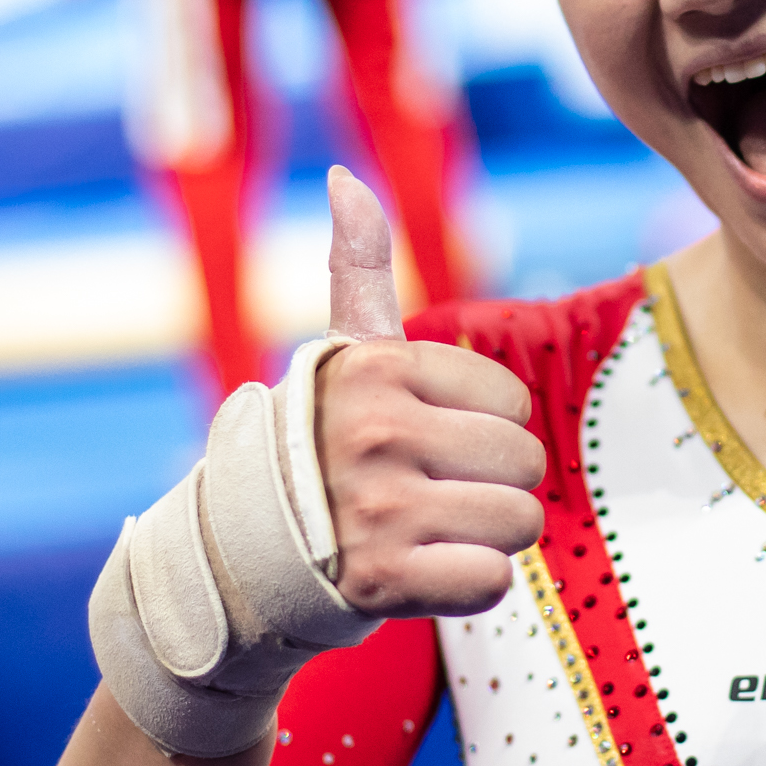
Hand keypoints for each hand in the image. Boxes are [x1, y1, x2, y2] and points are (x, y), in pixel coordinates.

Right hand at [310, 166, 543, 612]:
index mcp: (376, 369)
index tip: (422, 443)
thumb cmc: (315, 450)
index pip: (511, 402)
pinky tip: (421, 575)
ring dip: (482, 539)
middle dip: (490, 487)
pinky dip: (468, 587)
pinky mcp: (381, 580)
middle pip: (525, 462)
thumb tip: (346, 178)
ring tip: (425, 535)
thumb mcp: (338, 359)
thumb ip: (358, 267)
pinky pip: (492, 582)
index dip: (481, 429)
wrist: (240, 559)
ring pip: (517, 522)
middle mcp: (376, 431)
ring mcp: (378, 508)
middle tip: (429, 497)